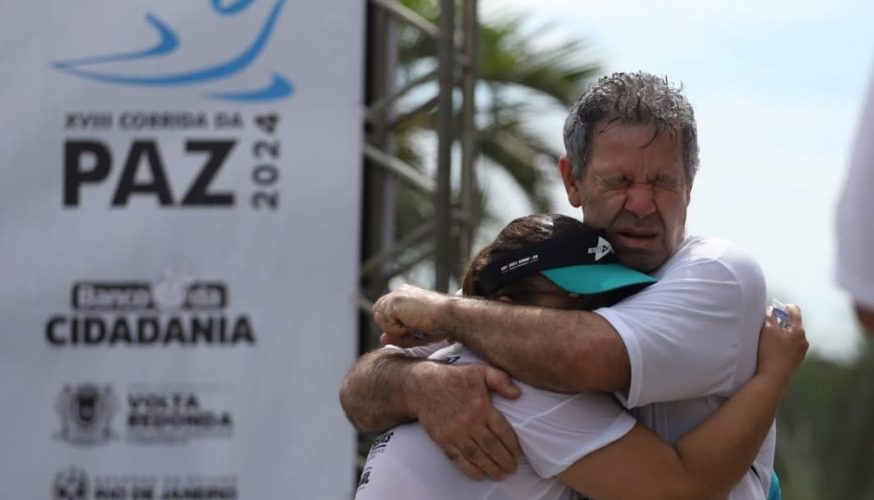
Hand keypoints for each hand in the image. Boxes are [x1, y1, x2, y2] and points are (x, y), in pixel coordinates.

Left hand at [373, 284, 450, 346]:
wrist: (449, 316)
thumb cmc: (439, 326)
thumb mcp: (415, 333)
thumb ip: (397, 335)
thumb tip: (382, 339)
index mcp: (406, 295)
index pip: (386, 314)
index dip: (394, 326)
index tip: (413, 329)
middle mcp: (399, 292)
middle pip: (379, 316)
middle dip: (393, 328)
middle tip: (415, 329)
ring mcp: (395, 295)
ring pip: (380, 320)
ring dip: (396, 330)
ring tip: (415, 326)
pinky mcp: (394, 302)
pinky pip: (386, 324)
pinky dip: (398, 330)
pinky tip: (413, 324)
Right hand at [406, 360, 522, 479]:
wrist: (422, 385)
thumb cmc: (454, 377)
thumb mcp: (479, 370)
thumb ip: (500, 379)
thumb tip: (517, 394)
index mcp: (481, 406)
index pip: (502, 431)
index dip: (512, 445)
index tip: (518, 453)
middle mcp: (470, 422)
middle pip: (492, 447)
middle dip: (504, 461)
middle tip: (512, 469)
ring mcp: (455, 433)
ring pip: (477, 456)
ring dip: (490, 468)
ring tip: (501, 475)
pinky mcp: (443, 439)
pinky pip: (458, 458)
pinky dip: (470, 469)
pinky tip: (480, 475)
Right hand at [756, 303, 807, 385]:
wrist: (774, 378)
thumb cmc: (771, 353)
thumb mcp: (767, 330)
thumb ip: (770, 316)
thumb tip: (772, 310)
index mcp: (798, 330)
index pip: (794, 310)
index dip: (782, 307)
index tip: (772, 312)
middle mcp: (803, 340)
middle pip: (793, 323)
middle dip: (780, 322)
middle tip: (767, 327)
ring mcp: (801, 351)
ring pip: (791, 336)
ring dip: (781, 334)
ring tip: (768, 341)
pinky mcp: (797, 360)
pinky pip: (790, 346)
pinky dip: (782, 345)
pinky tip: (773, 351)